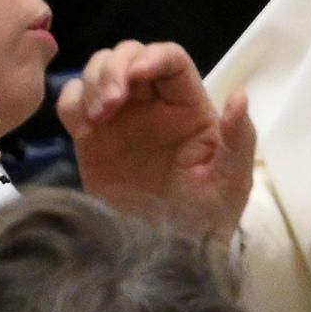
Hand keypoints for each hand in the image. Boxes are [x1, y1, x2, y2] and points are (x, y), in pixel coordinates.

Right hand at [59, 40, 253, 243]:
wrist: (167, 257)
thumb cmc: (205, 220)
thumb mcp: (231, 182)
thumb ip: (239, 139)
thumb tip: (239, 96)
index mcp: (189, 107)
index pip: (170, 59)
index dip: (152, 57)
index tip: (136, 77)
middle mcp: (152, 105)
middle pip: (128, 54)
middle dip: (114, 67)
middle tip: (109, 104)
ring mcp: (119, 120)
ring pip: (97, 70)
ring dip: (92, 82)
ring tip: (96, 118)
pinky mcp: (90, 141)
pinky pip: (73, 103)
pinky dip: (71, 104)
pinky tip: (81, 129)